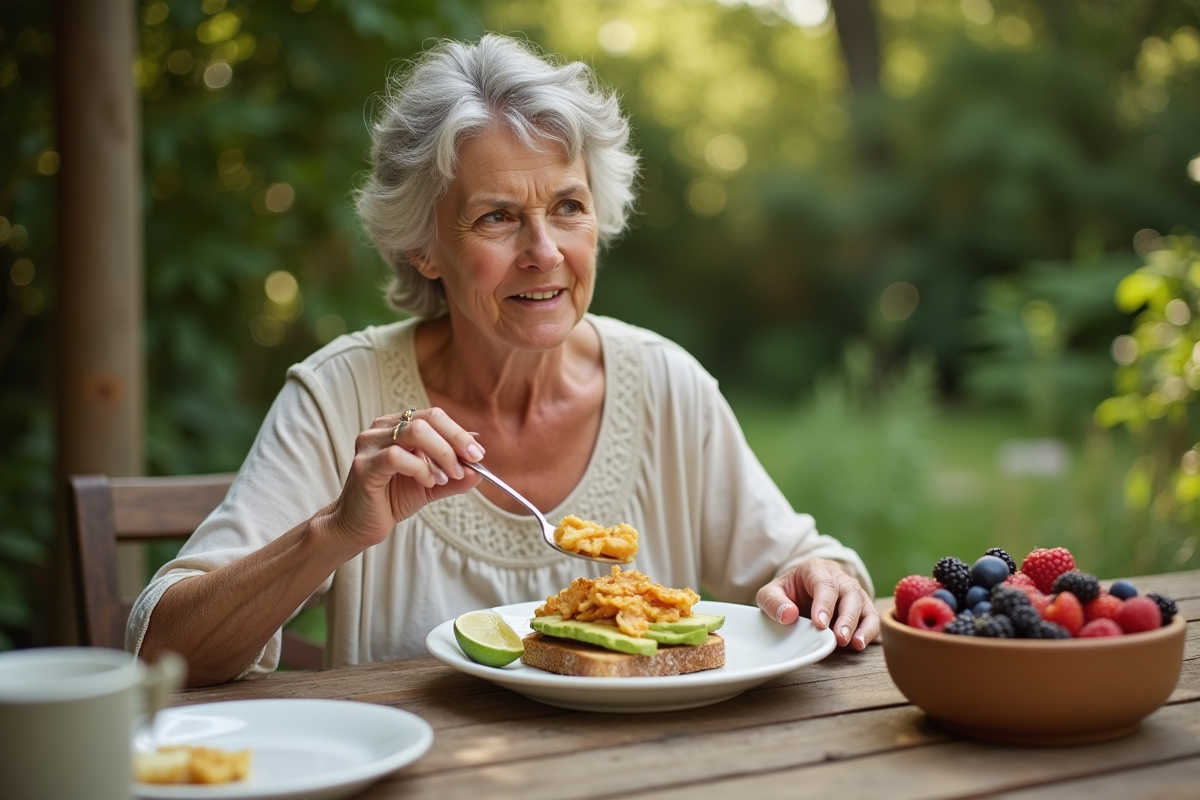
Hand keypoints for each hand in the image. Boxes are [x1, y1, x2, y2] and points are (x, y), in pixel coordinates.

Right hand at [319, 407, 483, 553]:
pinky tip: (427, 483)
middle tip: (469, 465)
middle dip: (454, 442)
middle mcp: (382, 427)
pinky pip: (396, 456)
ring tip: (446, 478)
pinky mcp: (363, 465)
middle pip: (427, 419)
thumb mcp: (432, 485)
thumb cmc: (392, 499)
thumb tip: (479, 469)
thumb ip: (454, 476)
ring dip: (440, 455)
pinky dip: (419, 468)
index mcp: (398, 425)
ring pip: (414, 432)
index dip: (459, 434)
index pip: (434, 416)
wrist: (360, 525)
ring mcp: (370, 443)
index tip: (478, 455)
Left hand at [755, 558, 878, 650]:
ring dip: (861, 625)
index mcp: (816, 569)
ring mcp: (853, 592)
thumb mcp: (770, 593)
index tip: (819, 624)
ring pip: (863, 604)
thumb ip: (773, 602)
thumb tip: (788, 615)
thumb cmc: (787, 591)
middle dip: (846, 617)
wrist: (800, 588)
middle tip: (839, 638)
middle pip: (849, 593)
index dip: (824, 604)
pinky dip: (869, 631)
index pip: (824, 584)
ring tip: (854, 644)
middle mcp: (839, 578)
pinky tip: (860, 644)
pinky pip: (871, 617)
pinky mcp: (861, 607)